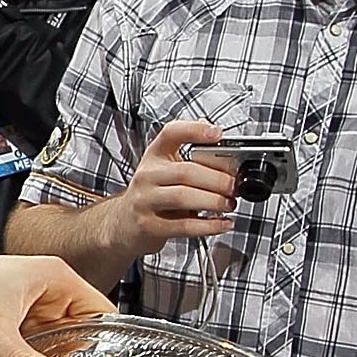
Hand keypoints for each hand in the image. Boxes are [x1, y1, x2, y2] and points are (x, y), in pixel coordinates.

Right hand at [119, 118, 238, 259]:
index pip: (171, 133)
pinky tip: (223, 223)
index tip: (217, 134)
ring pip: (183, 197)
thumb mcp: (165, 171)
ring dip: (213, 201)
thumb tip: (230, 162)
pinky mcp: (148, 226)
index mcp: (154, 156)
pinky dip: (209, 226)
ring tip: (229, 204)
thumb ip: (193, 162)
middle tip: (234, 186)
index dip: (195, 130)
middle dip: (217, 179)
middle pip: (186, 170)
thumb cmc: (152, 195)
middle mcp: (146, 175)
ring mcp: (144, 201)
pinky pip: (183, 226)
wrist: (122, 224)